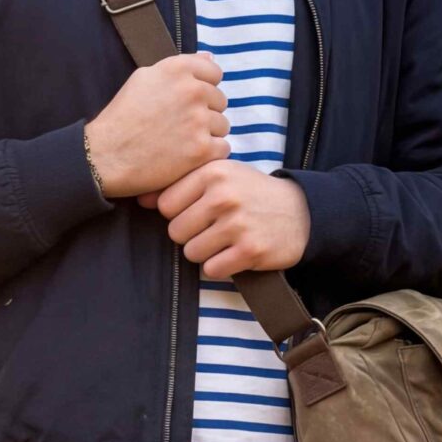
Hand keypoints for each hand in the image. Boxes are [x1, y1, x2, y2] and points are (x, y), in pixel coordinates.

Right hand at [85, 53, 228, 198]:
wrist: (106, 156)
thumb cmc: (122, 118)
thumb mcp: (143, 78)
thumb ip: (180, 67)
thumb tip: (210, 57)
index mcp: (178, 69)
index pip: (214, 73)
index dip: (203, 88)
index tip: (187, 102)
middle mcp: (192, 90)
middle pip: (220, 100)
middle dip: (205, 112)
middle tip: (180, 126)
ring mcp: (199, 121)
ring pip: (222, 126)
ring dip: (208, 134)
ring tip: (181, 142)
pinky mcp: (202, 150)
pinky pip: (223, 148)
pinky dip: (209, 155)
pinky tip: (188, 156)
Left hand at [136, 159, 310, 278]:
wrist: (301, 212)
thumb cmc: (252, 193)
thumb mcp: (221, 176)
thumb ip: (182, 184)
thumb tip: (140, 199)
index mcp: (213, 172)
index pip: (166, 204)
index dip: (177, 213)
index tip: (196, 212)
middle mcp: (224, 196)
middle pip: (175, 231)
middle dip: (190, 235)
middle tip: (213, 229)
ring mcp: (237, 224)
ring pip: (191, 252)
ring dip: (205, 253)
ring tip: (224, 241)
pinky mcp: (249, 251)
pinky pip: (212, 270)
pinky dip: (220, 267)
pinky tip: (234, 254)